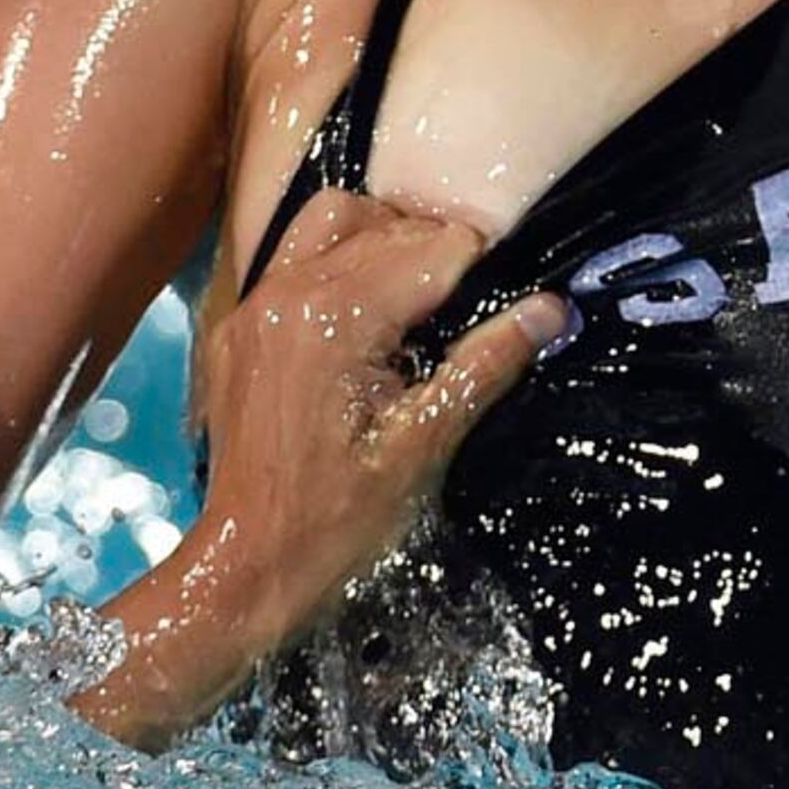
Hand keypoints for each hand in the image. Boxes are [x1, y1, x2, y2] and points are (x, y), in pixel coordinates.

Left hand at [75, 189, 564, 747]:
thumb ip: (485, 365)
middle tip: (474, 314)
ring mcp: (255, 304)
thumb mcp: (424, 446)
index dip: (484, 269)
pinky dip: (339, 264)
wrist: (246, 566)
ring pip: (335, 222)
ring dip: (388, 244)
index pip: (435, 247)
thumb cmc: (339, 521)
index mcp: (336, 317)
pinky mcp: (238, 325)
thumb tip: (550, 308)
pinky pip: (296, 259)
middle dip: (441, 259)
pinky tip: (367, 320)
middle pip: (389, 229)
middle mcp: (288, 290)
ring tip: (421, 305)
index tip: (509, 303)